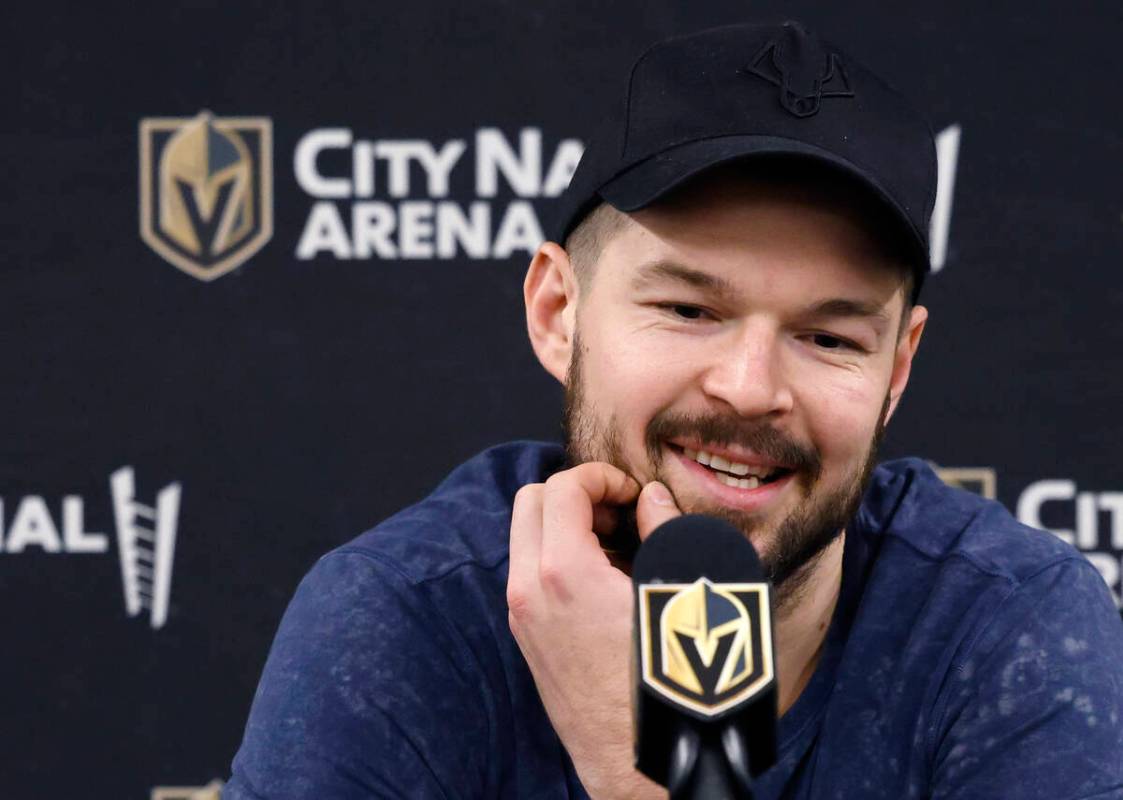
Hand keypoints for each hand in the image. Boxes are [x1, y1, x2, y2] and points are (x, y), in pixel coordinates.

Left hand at [507, 463, 681, 798]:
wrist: (645, 765)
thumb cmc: (672, 684)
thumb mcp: (682, 594)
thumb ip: (664, 531)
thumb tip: (652, 498)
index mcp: (563, 574)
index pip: (562, 487)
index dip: (602, 477)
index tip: (634, 494)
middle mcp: (529, 593)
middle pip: (530, 502)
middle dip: (575, 494)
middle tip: (621, 513)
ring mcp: (523, 619)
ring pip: (525, 539)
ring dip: (565, 526)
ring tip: (620, 548)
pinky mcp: (529, 641)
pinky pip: (530, 575)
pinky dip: (558, 558)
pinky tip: (608, 582)